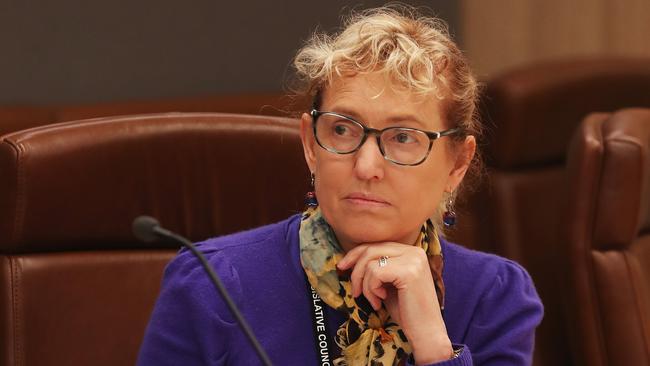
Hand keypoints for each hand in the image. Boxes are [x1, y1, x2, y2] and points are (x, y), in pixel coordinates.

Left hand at [337, 242, 452, 364]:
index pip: (377, 244)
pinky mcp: (408, 271)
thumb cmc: (406, 311)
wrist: (426, 333)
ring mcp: (413, 260)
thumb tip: (348, 260)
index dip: (356, 254)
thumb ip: (377, 268)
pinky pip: (375, 273)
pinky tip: (381, 301)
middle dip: (356, 270)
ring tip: (374, 301)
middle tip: (354, 290)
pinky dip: (371, 289)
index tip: (342, 267)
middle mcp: (414, 251)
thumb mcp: (388, 284)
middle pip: (371, 249)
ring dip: (365, 285)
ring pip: (370, 262)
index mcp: (411, 251)